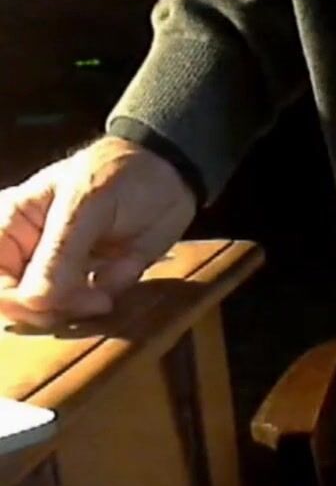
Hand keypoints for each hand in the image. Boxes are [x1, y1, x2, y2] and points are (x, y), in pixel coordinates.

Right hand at [0, 136, 196, 326]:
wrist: (170, 176)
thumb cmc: (118, 175)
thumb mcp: (86, 206)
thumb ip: (60, 254)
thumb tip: (34, 301)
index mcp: (10, 226)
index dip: (15, 301)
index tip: (50, 304)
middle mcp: (29, 253)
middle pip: (22, 304)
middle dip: (59, 307)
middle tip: (96, 297)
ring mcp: (63, 270)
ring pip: (58, 311)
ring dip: (91, 300)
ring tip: (121, 267)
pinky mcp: (95, 281)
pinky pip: (94, 305)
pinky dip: (115, 290)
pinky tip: (130, 263)